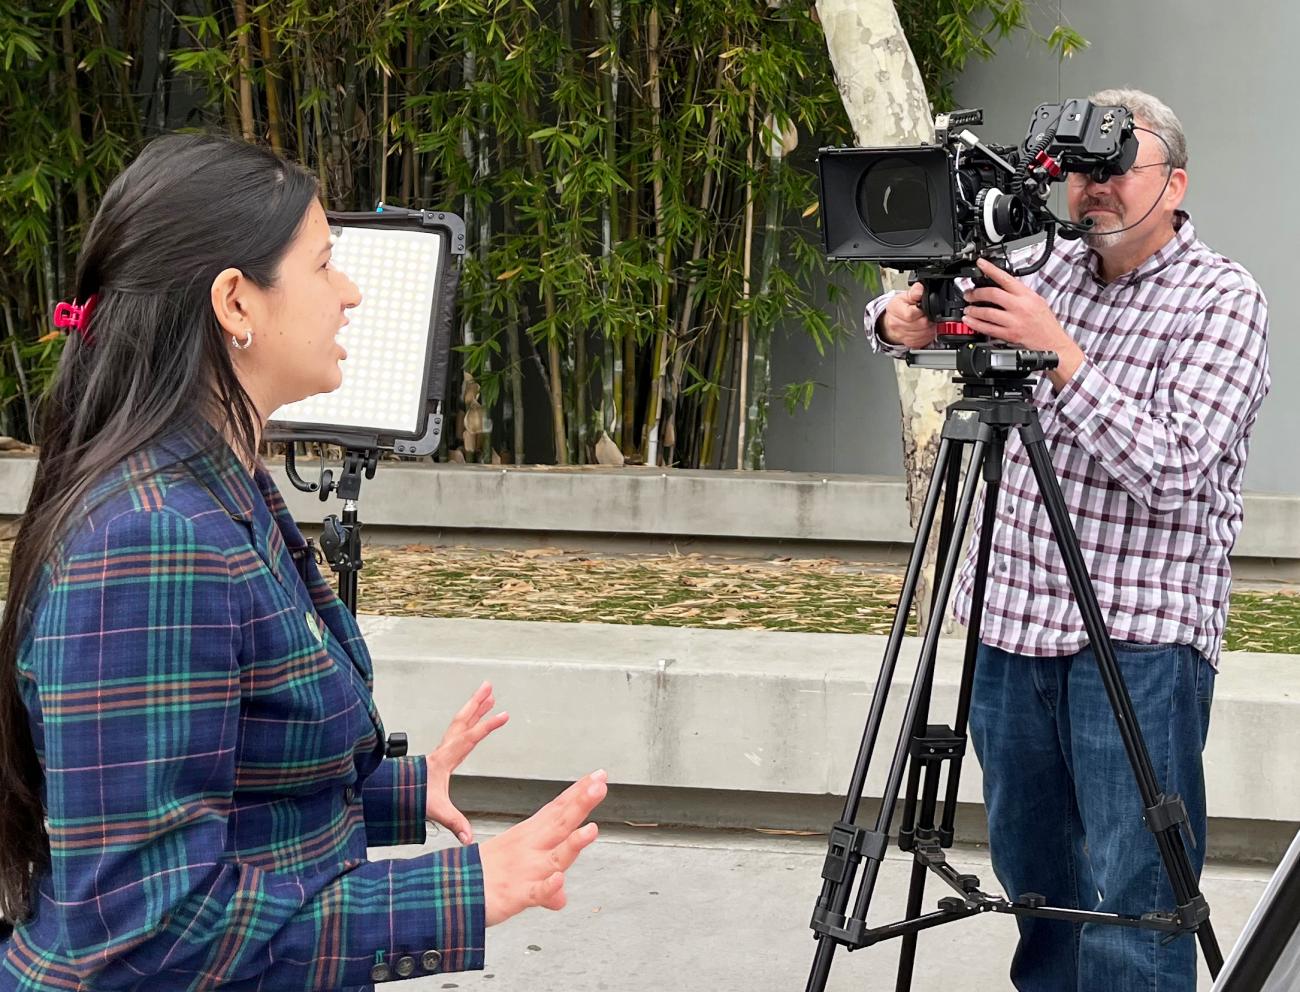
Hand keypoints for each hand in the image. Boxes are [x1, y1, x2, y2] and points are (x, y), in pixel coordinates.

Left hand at [425, 681, 509, 843]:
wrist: (393, 794)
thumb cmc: (413, 798)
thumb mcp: (436, 810)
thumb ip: (455, 823)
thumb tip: (469, 839)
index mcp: (445, 759)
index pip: (470, 738)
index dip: (488, 726)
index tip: (504, 715)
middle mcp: (444, 749)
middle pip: (462, 720)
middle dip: (476, 703)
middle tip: (489, 687)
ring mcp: (443, 748)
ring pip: (460, 722)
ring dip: (474, 707)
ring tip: (488, 694)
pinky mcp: (444, 752)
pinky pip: (459, 730)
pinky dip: (469, 720)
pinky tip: (476, 718)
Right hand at [478, 770, 607, 926]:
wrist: (448, 893)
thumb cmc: (482, 879)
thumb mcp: (517, 877)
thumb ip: (545, 887)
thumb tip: (560, 898)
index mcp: (529, 837)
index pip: (557, 812)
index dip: (578, 795)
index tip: (598, 776)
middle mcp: (530, 849)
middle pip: (560, 824)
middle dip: (581, 804)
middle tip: (599, 784)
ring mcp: (525, 871)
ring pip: (555, 857)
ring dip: (573, 844)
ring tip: (591, 830)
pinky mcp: (516, 896)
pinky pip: (535, 892)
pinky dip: (548, 887)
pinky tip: (559, 880)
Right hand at [879, 282, 937, 348]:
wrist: (892, 322)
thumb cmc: (899, 308)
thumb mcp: (904, 296)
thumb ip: (914, 292)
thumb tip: (920, 289)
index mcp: (895, 310)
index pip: (911, 314)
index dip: (921, 310)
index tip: (923, 307)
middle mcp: (897, 325)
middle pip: (920, 324)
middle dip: (927, 318)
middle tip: (927, 314)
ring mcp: (903, 336)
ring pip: (924, 333)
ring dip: (929, 326)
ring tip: (927, 320)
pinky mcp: (911, 343)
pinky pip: (924, 340)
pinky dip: (928, 333)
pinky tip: (925, 328)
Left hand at [962, 258, 1085, 388]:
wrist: (1053, 342)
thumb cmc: (1045, 323)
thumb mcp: (1037, 301)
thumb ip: (1020, 293)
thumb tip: (1002, 285)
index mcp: (1027, 295)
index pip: (1006, 278)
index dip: (991, 270)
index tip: (980, 263)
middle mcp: (1020, 306)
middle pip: (993, 294)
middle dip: (976, 293)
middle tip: (968, 294)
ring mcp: (1014, 321)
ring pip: (987, 312)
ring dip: (973, 310)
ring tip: (967, 308)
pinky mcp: (1010, 335)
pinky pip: (988, 328)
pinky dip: (976, 324)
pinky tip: (970, 321)